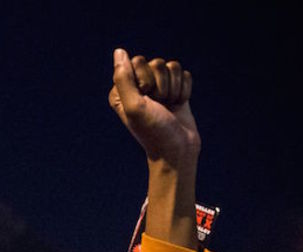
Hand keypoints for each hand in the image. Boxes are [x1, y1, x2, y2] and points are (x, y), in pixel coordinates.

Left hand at [109, 49, 199, 163]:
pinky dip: (184, 91)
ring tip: (168, 107)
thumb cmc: (153, 130)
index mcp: (121, 89)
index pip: (137, 62)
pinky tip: (178, 105)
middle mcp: (137, 85)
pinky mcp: (175, 88)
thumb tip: (119, 51)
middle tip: (158, 106)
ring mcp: (157, 86)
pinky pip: (184, 74)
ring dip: (173, 89)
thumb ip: (123, 78)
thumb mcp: (134, 106)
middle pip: (156, 62)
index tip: (145, 100)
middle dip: (161, 85)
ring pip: (172, 66)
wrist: (177, 149)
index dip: (145, 80)